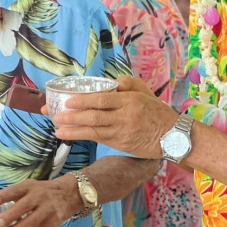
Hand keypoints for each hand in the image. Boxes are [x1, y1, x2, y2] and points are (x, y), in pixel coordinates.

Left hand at [0, 175, 82, 226]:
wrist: (69, 193)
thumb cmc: (44, 191)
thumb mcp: (31, 186)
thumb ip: (16, 193)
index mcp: (32, 186)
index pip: (17, 189)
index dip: (5, 195)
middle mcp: (40, 196)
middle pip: (25, 206)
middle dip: (10, 215)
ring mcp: (48, 209)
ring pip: (33, 221)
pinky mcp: (54, 221)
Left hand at [51, 75, 177, 158]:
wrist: (172, 136)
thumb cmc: (156, 111)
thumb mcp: (145, 92)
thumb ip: (127, 83)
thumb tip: (111, 82)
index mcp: (129, 101)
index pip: (102, 100)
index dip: (83, 100)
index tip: (68, 100)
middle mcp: (124, 117)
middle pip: (93, 116)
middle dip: (71, 116)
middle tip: (54, 114)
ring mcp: (121, 132)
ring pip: (93, 131)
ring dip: (72, 130)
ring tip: (57, 128)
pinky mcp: (120, 144)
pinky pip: (98, 139)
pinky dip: (82, 136)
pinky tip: (69, 135)